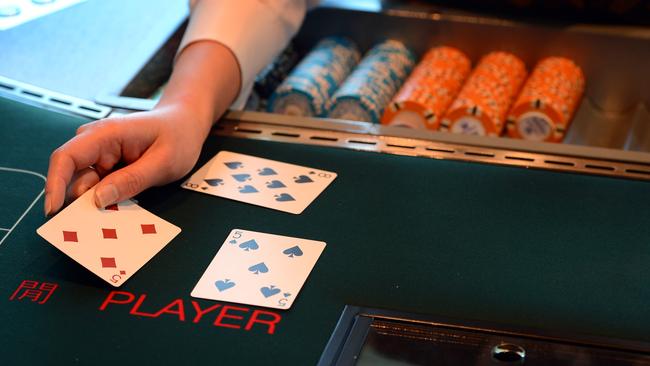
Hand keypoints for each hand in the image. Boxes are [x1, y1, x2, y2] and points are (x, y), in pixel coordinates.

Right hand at [44, 103, 211, 214]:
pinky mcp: (106, 166)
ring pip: (85, 186)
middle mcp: (95, 142)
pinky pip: (98, 188)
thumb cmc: (178, 137)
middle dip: (78, 203)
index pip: (67, 157)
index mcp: (105, 134)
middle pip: (73, 177)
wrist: (185, 124)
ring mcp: (99, 155)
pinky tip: (116, 212)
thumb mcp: (163, 162)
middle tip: (92, 228)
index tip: (54, 211)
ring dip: (93, 204)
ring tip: (110, 222)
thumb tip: (98, 199)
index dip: (55, 184)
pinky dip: (104, 201)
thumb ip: (132, 180)